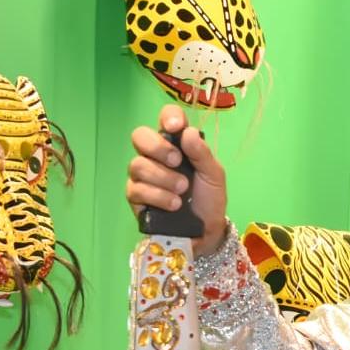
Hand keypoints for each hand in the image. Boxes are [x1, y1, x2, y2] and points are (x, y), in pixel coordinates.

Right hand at [125, 104, 230, 255]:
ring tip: (182, 191)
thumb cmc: (210, 198)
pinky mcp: (135, 198)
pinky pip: (136, 189)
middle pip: (139, 136)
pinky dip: (157, 196)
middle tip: (177, 161)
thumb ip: (202, 153)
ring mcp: (143, 176)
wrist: (206, 232)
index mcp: (177, 145)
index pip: (166, 119)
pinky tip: (174, 205)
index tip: (176, 127)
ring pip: (137, 164)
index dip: (168, 117)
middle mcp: (155, 156)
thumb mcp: (214, 174)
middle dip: (157, 147)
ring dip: (162, 177)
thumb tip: (187, 132)